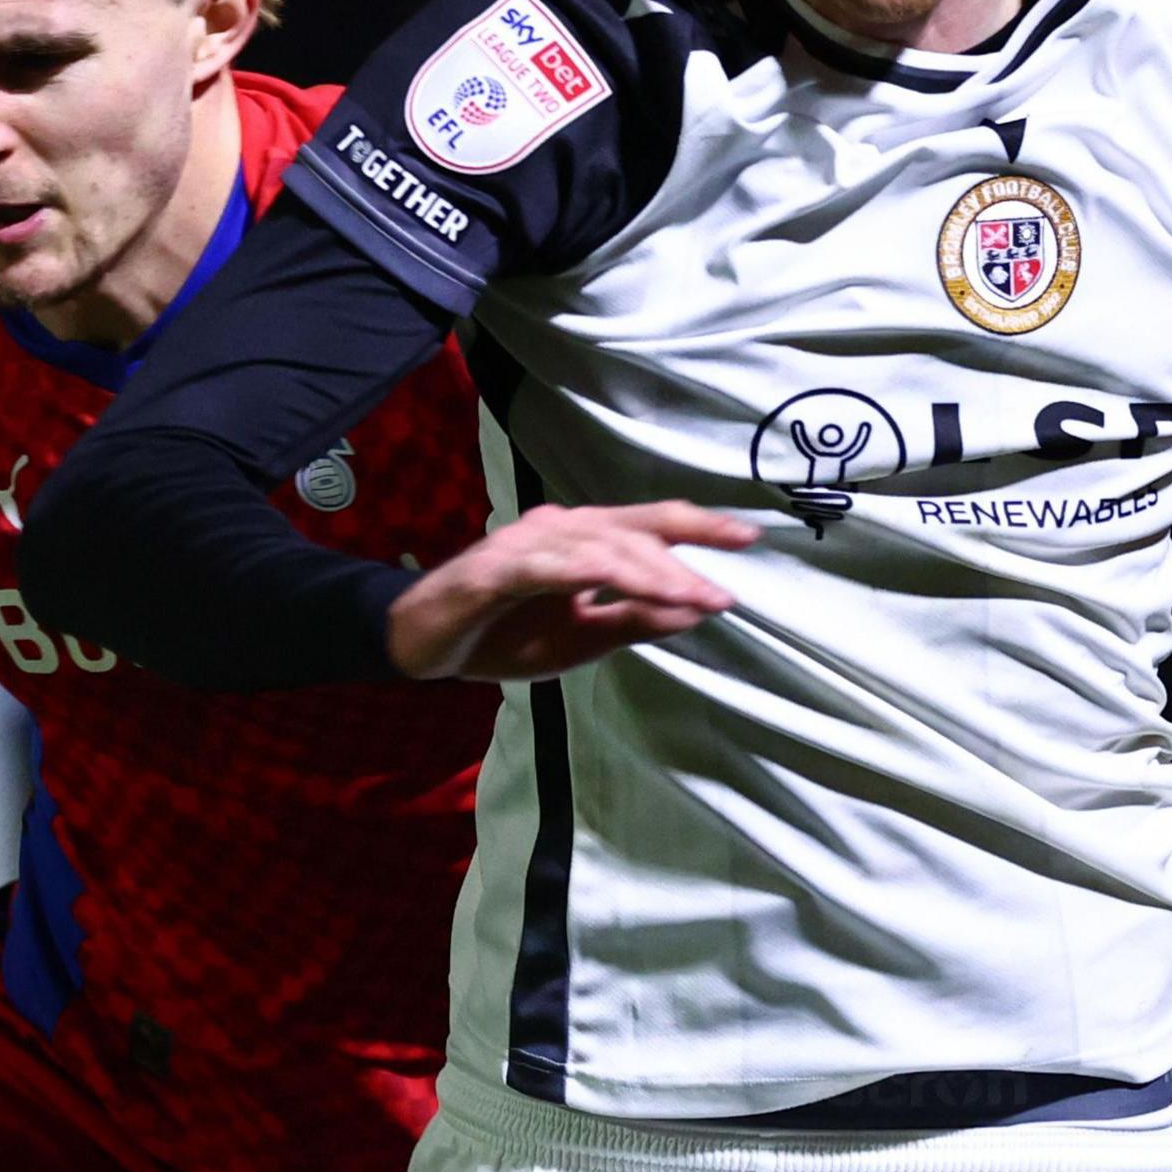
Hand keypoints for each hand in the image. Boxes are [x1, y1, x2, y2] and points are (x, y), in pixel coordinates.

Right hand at [387, 502, 757, 681]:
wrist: (423, 645)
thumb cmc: (500, 636)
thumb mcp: (580, 638)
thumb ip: (633, 621)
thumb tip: (693, 611)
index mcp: (581, 540)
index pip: (648, 525)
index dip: (697, 527)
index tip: (749, 538)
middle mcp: (559, 527)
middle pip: (633, 530)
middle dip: (683, 556)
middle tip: (722, 591)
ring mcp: (527, 542)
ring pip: (602, 547)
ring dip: (651, 572)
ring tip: (691, 596)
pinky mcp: (498, 568)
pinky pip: (557, 567)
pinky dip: (597, 575)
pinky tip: (628, 587)